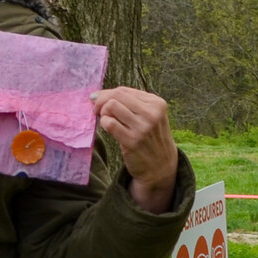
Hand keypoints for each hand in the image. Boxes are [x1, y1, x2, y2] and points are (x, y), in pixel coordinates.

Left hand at [93, 86, 178, 212]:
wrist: (160, 166)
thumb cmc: (150, 138)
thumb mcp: (150, 116)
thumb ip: (130, 103)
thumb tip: (96, 95)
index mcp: (157, 104)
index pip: (124, 90)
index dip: (107, 94)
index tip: (99, 101)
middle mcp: (152, 114)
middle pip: (116, 96)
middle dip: (101, 101)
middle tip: (97, 111)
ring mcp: (143, 128)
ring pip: (111, 106)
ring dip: (103, 113)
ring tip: (106, 120)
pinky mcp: (132, 141)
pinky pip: (109, 123)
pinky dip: (104, 123)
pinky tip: (108, 128)